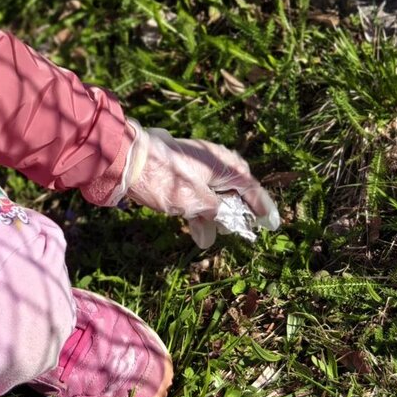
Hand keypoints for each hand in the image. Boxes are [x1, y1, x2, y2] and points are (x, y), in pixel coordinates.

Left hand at [121, 119, 280, 247]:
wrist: (125, 160)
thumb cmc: (165, 179)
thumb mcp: (197, 201)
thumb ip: (213, 214)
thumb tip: (212, 234)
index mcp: (222, 164)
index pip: (250, 187)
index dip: (261, 207)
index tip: (272, 224)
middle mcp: (210, 162)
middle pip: (232, 188)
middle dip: (237, 210)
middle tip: (245, 228)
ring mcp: (192, 166)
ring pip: (212, 192)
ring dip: (215, 215)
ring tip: (215, 236)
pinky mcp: (175, 172)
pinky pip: (196, 193)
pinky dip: (199, 211)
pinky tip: (198, 230)